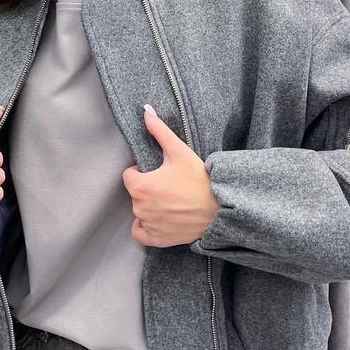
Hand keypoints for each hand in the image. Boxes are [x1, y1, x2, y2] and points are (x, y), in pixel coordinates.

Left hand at [122, 104, 220, 247]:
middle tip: (169, 186)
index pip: (129, 176)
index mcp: (141, 186)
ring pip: (139, 212)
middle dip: (147, 189)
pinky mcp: (156, 239)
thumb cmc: (199, 179)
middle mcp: (140, 208)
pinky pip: (140, 233)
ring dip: (149, 206)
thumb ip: (159, 130)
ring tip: (170, 201)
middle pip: (135, 194)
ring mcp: (148, 225)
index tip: (158, 172)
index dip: (142, 172)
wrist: (220, 209)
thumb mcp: (179, 151)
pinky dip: (145, 227)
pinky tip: (158, 218)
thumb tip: (145, 110)